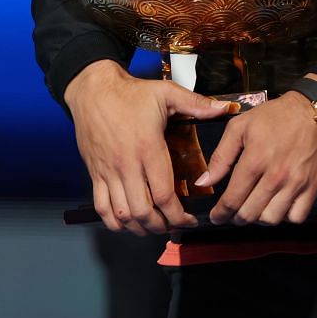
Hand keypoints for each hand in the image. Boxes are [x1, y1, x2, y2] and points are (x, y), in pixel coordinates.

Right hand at [64, 60, 236, 235]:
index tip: (190, 219)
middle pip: (143, 212)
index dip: (179, 215)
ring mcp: (108, 171)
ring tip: (154, 226)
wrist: (93, 89)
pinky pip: (101, 207)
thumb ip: (196, 103)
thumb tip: (224, 109)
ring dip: (140, 227)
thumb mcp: (166, 92)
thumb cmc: (130, 93)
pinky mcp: (94, 173)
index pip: (164, 195)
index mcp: (148, 148)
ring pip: (122, 214)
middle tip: (174, 224)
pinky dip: (114, 222)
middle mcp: (126, 164)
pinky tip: (127, 222)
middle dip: (162, 226)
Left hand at [199, 78, 316, 225]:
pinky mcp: (313, 187)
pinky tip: (278, 206)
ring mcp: (296, 183)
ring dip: (259, 219)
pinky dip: (285, 217)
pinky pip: (297, 217)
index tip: (217, 217)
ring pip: (272, 220)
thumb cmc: (275, 116)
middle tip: (233, 214)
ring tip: (256, 208)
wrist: (314, 110)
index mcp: (255, 160)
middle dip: (236, 218)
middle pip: (250, 214)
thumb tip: (204, 182)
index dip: (221, 214)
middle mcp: (276, 176)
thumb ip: (220, 157)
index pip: (232, 199)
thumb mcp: (240, 127)